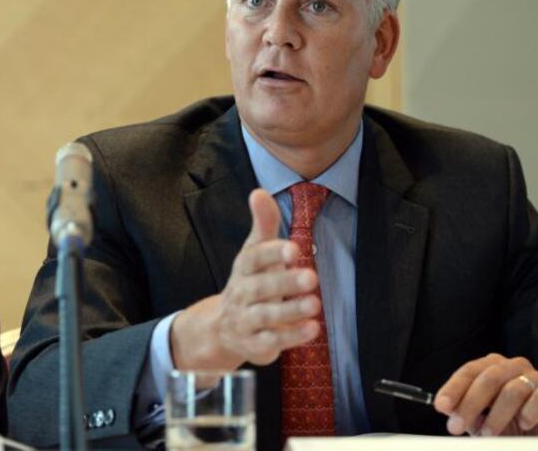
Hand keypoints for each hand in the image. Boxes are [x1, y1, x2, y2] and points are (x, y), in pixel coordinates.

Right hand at [170, 189, 320, 369]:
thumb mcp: (253, 253)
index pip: (253, 258)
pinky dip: (292, 336)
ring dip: (291, 310)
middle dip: (284, 283)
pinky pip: (271, 342)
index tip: (293, 248)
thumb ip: (263, 224)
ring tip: (315, 303)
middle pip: (259, 288)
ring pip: (266, 317)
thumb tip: (258, 192)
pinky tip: (313, 329)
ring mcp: (246, 321)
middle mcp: (241, 294)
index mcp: (243, 269)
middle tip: (312, 277)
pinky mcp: (254, 344)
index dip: (272, 253)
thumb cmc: (248, 284)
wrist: (222, 328)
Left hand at [434, 353, 537, 435]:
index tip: (442, 406)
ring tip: (488, 433)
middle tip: (457, 426)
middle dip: (470, 405)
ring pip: (512, 391)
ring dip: (497, 415)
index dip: (454, 389)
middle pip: (488, 380)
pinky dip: (528, 413)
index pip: (468, 372)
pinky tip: (522, 424)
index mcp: (489, 366)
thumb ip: (465, 410)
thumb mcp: (481, 413)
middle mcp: (509, 366)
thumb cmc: (505, 414)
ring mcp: (531, 376)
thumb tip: (448, 411)